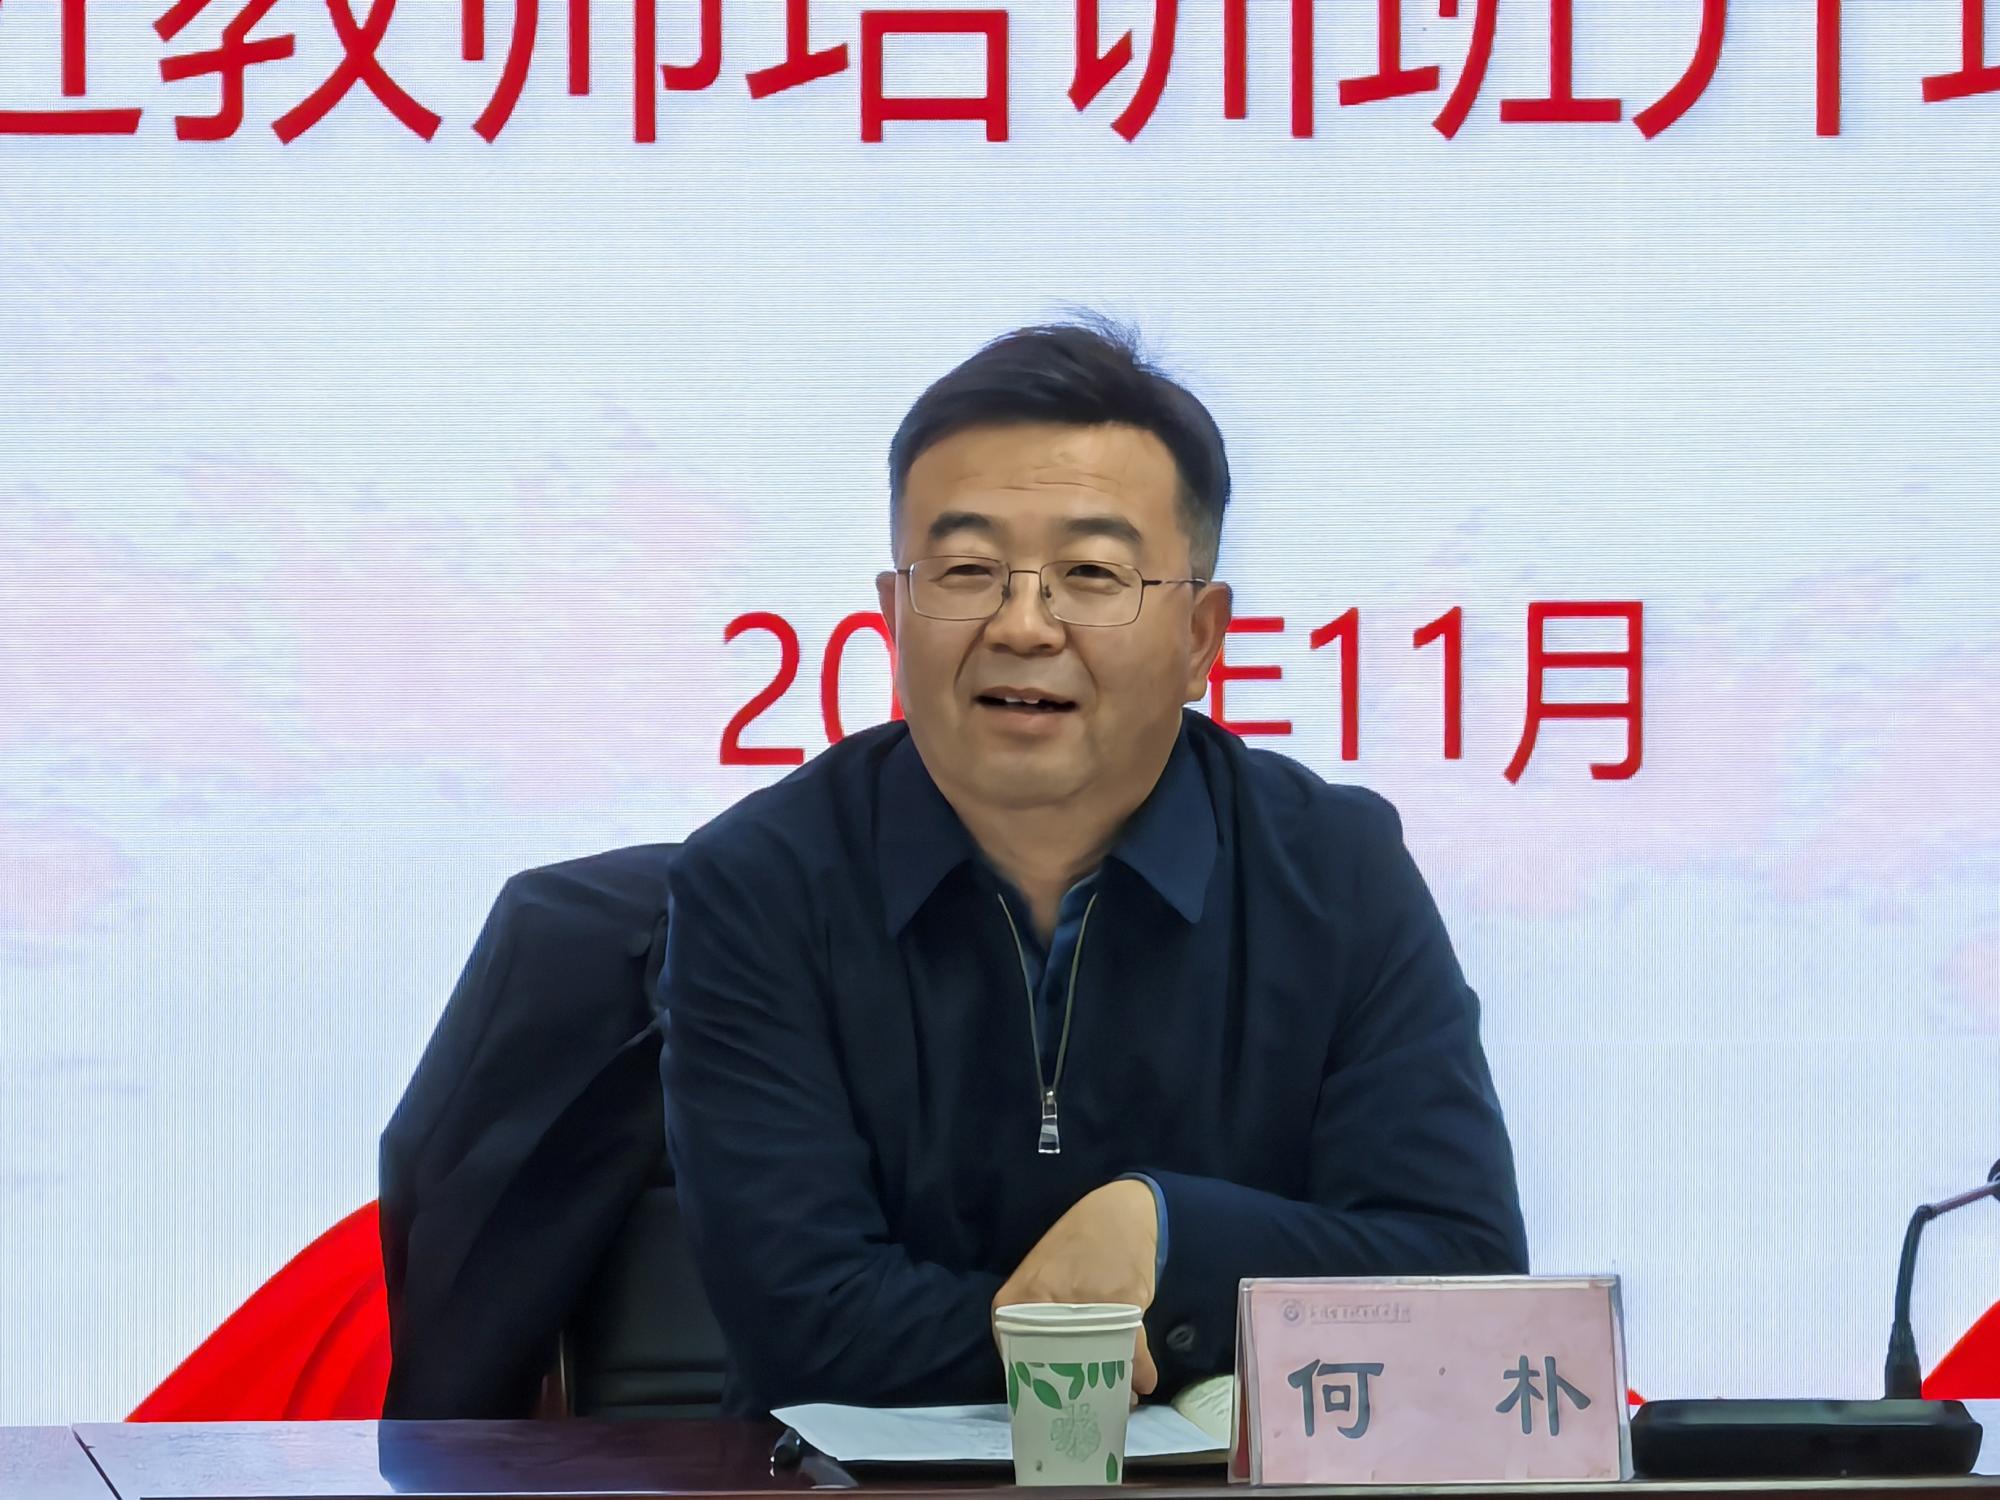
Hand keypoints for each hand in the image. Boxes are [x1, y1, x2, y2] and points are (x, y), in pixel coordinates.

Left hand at [992, 1179, 1160, 1397]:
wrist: (1116, 1213)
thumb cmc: (1072, 1248)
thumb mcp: (1039, 1279)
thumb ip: (1035, 1322)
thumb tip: (1045, 1376)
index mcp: (1017, 1301)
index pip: (1019, 1362)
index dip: (1041, 1391)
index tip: (1057, 1406)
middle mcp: (1044, 1303)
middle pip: (1058, 1369)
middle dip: (1078, 1394)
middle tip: (1092, 1406)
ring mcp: (1083, 1303)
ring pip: (1097, 1363)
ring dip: (1113, 1387)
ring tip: (1122, 1399)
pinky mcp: (1121, 1301)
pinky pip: (1130, 1349)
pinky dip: (1140, 1371)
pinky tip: (1143, 1381)